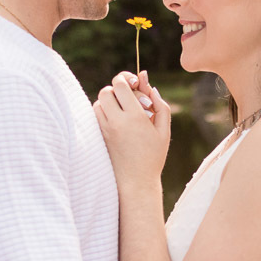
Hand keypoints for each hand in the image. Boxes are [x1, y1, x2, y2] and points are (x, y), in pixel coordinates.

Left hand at [92, 70, 171, 189]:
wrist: (136, 182)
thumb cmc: (154, 156)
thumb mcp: (164, 130)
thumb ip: (160, 105)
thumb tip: (149, 85)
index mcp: (135, 117)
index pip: (120, 85)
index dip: (126, 78)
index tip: (134, 83)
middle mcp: (116, 122)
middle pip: (106, 91)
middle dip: (117, 89)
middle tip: (128, 97)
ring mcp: (104, 130)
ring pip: (98, 103)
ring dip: (109, 101)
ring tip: (122, 111)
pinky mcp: (99, 137)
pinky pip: (96, 116)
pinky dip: (104, 112)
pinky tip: (117, 120)